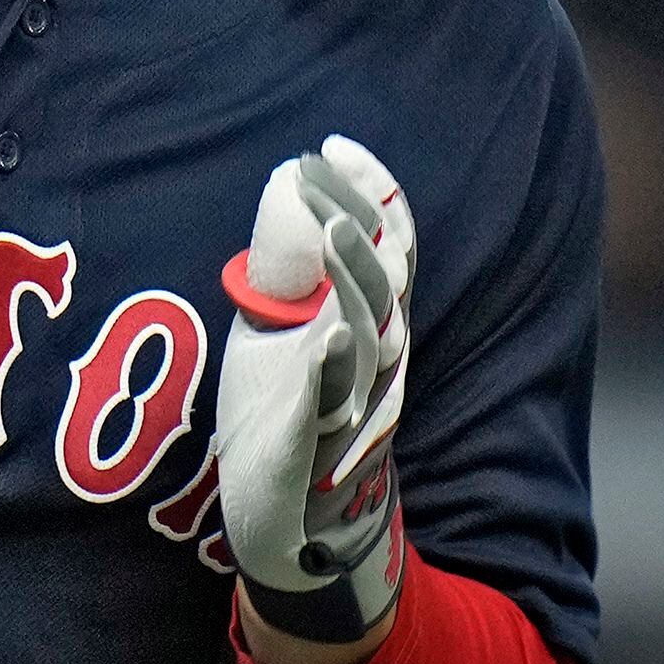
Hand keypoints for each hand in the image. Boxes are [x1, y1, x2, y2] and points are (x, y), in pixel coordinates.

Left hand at [213, 136, 417, 660]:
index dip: (368, 194)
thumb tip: (289, 179)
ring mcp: (352, 404)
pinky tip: (328, 338)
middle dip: (359, 223)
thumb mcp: (279, 327)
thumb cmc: (286, 412)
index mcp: (369, 321)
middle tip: (321, 172)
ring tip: (333, 229)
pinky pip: (333, 407)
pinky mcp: (317, 447)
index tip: (336, 142)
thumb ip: (293, 261)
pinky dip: (332, 371)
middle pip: (383, 283)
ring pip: (369, 336)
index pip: (384, 248)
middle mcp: (375, 359)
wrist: (288, 521)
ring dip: (353, 279)